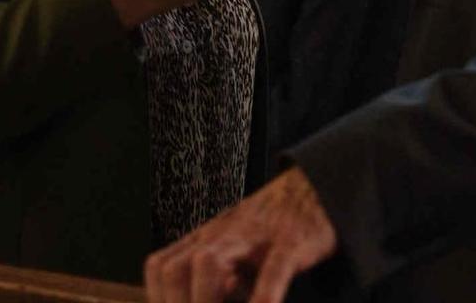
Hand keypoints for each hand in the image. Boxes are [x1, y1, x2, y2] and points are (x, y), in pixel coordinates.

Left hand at [146, 166, 337, 302]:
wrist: (316, 185)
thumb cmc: (271, 229)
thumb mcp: (238, 253)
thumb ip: (218, 282)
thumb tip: (202, 301)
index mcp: (206, 239)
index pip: (160, 268)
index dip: (159, 301)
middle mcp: (223, 236)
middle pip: (173, 270)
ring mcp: (255, 237)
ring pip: (208, 264)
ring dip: (206, 302)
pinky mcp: (291, 242)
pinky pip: (272, 271)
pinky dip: (264, 298)